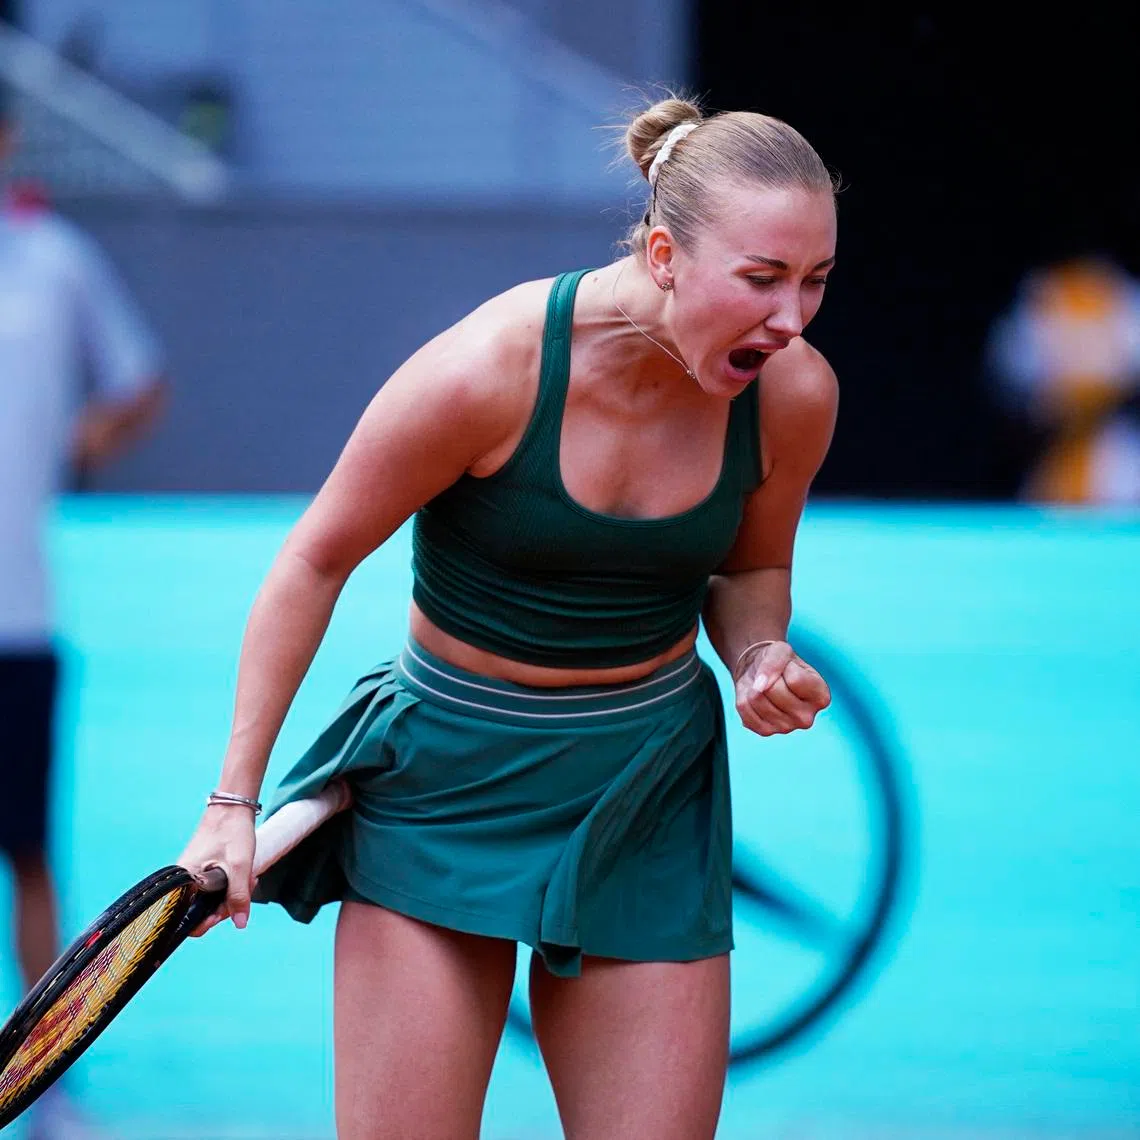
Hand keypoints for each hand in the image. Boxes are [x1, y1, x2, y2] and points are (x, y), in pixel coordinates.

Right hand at [176, 805, 256, 935]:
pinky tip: (246, 875)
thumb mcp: (240, 866)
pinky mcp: (203, 871)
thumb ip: (238, 896)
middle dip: (228, 905)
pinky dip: (232, 885)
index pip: (187, 919)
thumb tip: (240, 923)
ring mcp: (194, 876)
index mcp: (183, 881)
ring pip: (212, 899)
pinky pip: (216, 887)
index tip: (228, 911)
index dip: (208, 921)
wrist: (233, 807)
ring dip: (234, 894)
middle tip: (247, 888)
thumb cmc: (233, 831)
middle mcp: (183, 881)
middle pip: (202, 911)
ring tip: (250, 878)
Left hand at [733, 640, 830, 736]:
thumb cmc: (780, 662)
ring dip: (754, 686)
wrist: (763, 675)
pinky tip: (757, 697)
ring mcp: (786, 728)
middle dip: (769, 677)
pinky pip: (745, 709)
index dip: (785, 668)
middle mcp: (807, 717)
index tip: (788, 669)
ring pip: (757, 699)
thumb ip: (774, 663)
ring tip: (764, 686)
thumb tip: (759, 686)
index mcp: (821, 697)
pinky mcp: (766, 731)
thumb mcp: (781, 651)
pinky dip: (744, 697)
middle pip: (774, 690)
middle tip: (774, 678)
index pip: (795, 680)